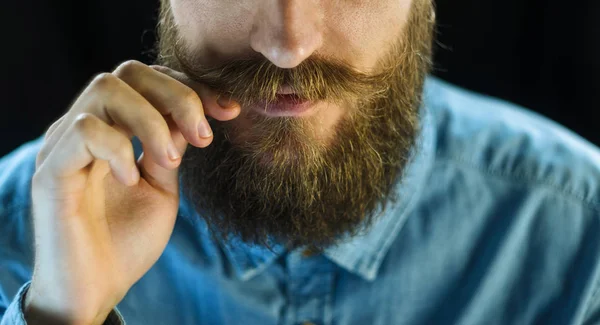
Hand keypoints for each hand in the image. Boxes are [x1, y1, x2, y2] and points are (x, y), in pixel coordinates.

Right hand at [24, 60, 239, 324]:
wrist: (97, 288)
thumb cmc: (128, 240)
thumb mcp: (163, 187)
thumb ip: (170, 147)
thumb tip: (190, 112)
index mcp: (114, 129)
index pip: (148, 81)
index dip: (191, 88)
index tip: (229, 111)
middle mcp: (87, 128)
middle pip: (128, 72)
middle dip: (178, 95)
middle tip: (204, 136)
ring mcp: (66, 146)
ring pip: (106, 89)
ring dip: (152, 121)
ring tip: (172, 162)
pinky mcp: (51, 171)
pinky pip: (84, 132)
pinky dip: (119, 148)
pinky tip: (133, 178)